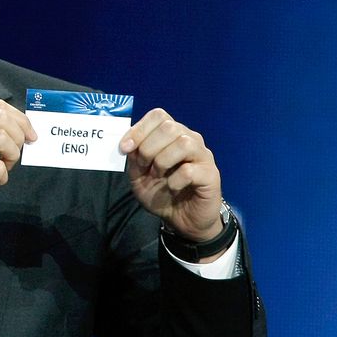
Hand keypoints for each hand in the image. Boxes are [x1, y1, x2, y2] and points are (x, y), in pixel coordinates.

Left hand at [120, 108, 222, 242]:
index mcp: (172, 135)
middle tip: (145, 166)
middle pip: (169, 127)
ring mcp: (203, 156)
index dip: (139, 129)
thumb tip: (128, 143)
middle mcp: (190, 139)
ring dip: (162, 161)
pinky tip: (173, 188)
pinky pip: (190, 170)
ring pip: (183, 143)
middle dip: (149, 147)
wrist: (182, 220)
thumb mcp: (139, 175)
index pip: (158, 115)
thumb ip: (134, 157)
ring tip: (159, 176)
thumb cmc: (161, 193)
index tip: (125, 148)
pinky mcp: (211, 175)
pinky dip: (175, 180)